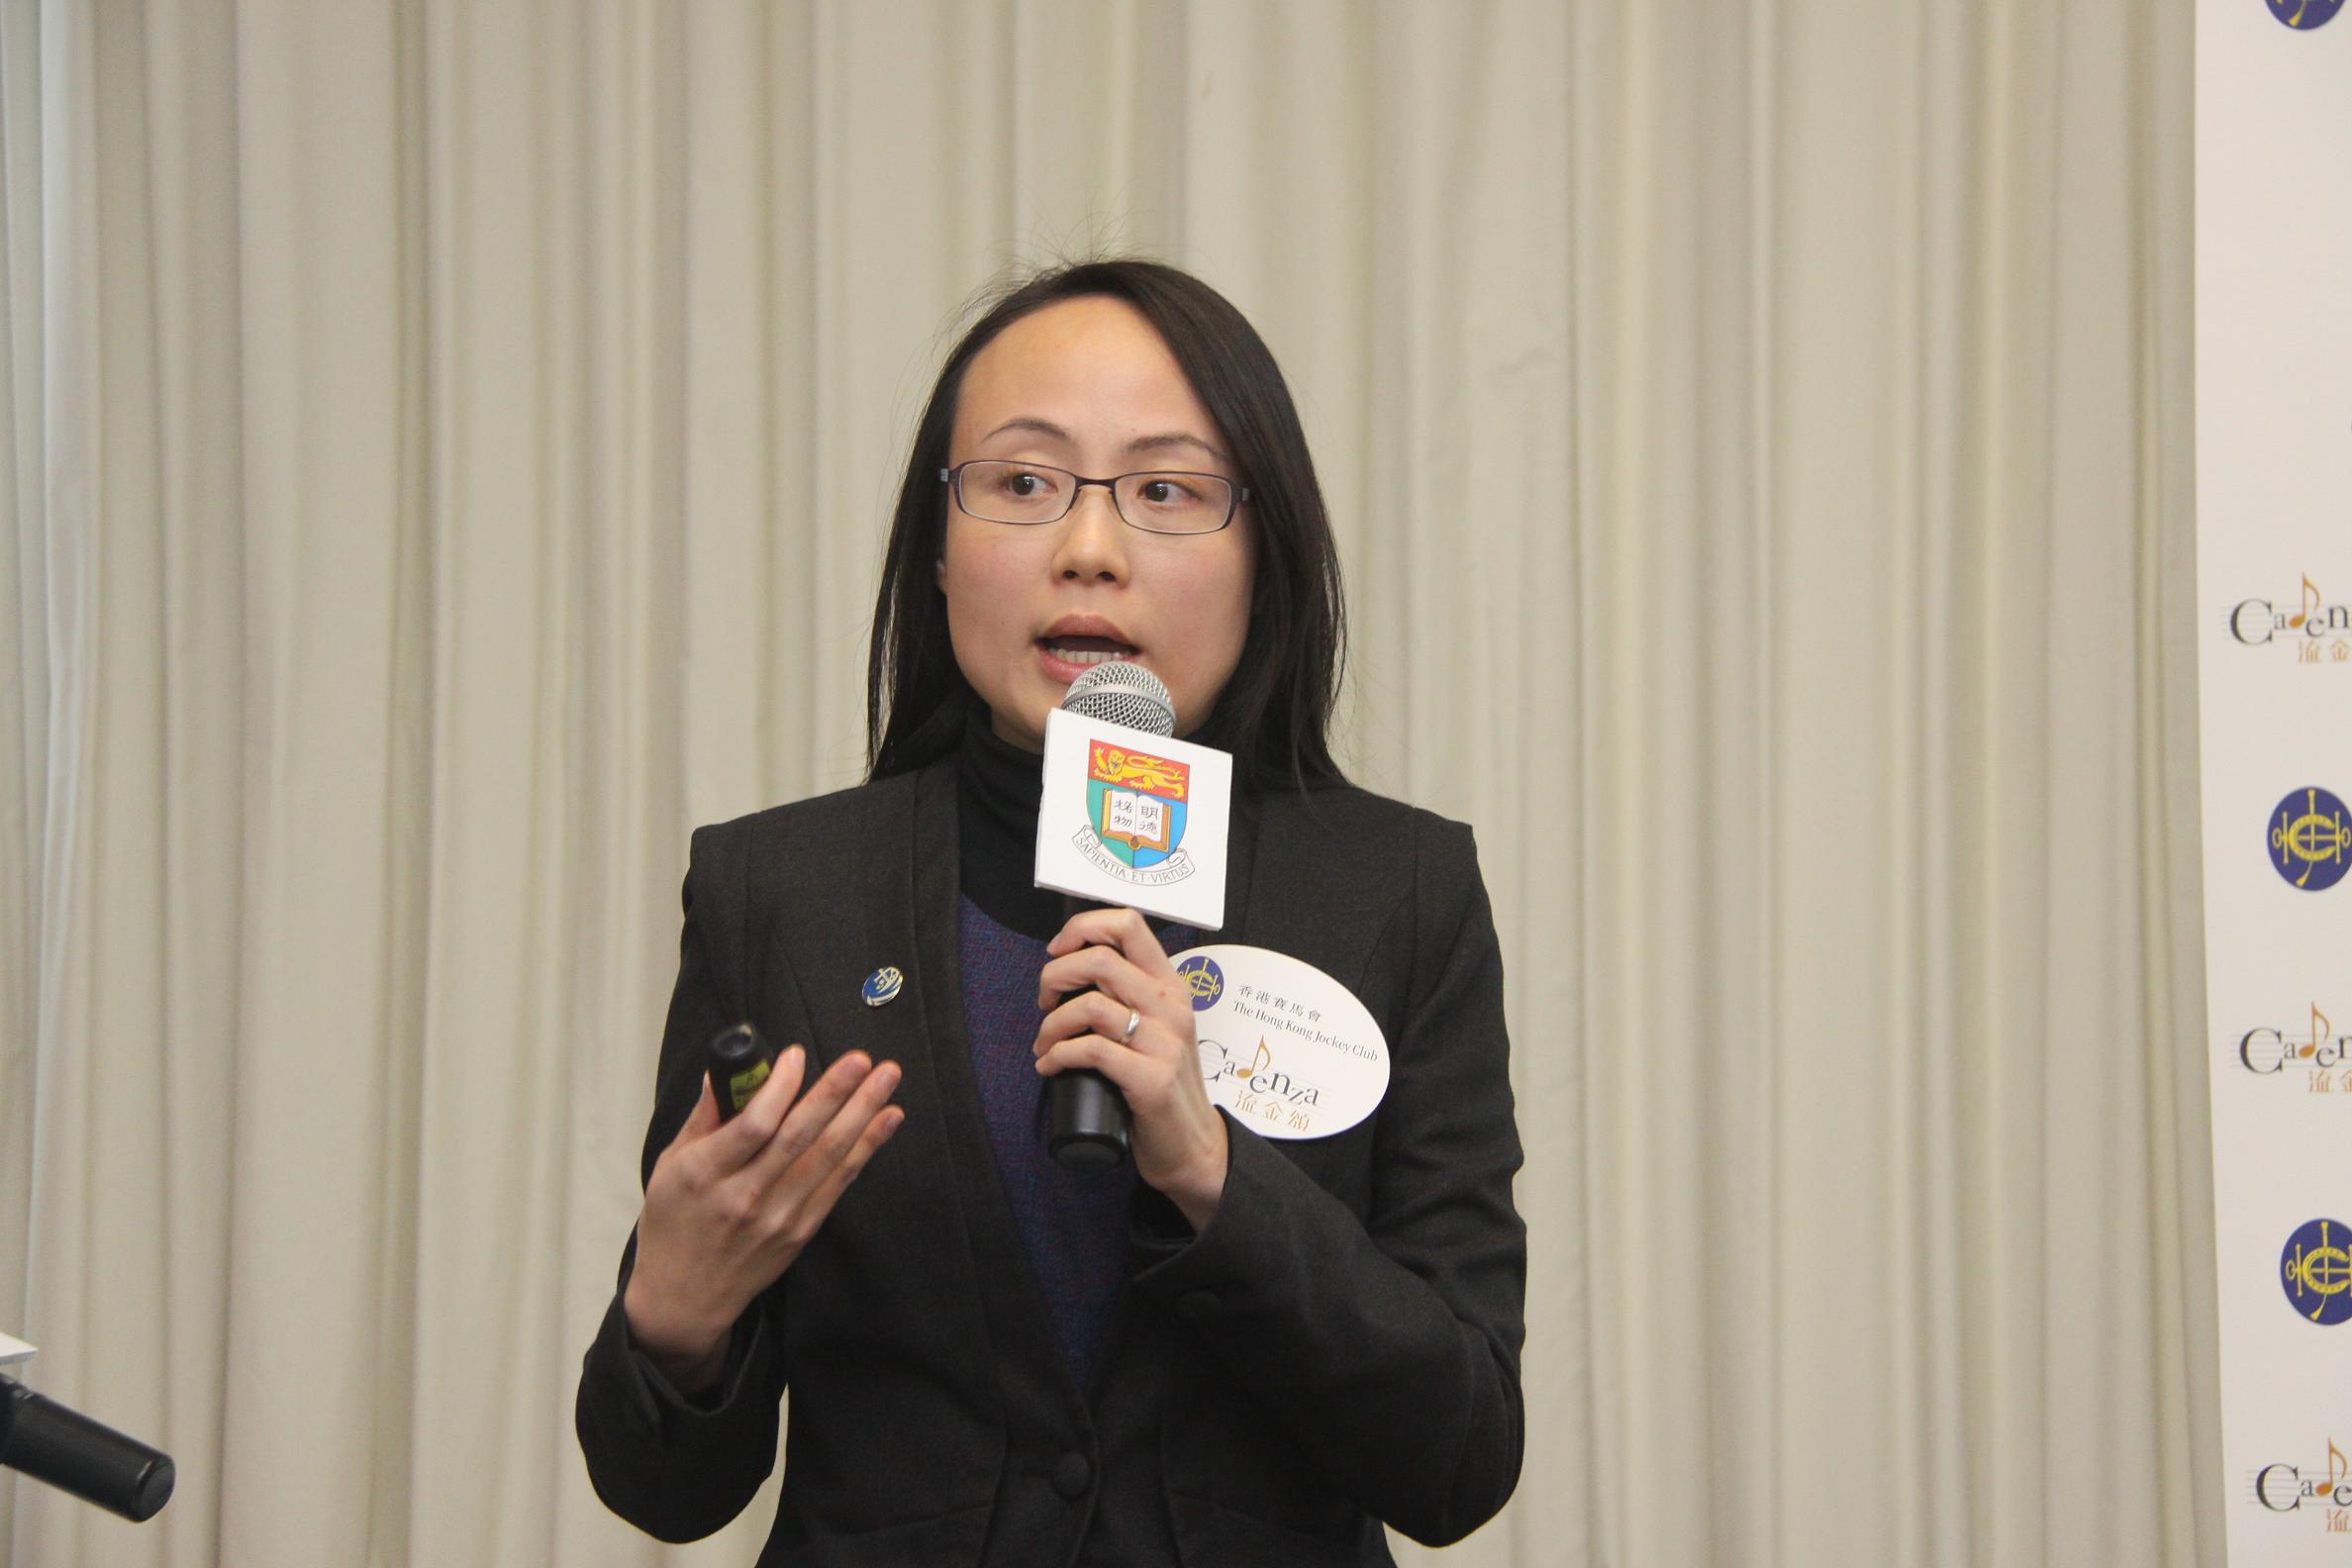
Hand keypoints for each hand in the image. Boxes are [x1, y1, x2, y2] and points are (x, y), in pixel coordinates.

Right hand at [623, 1046, 903, 1392]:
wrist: (685, 1296)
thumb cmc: (673, 1224)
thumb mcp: (669, 1166)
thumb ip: (703, 1118)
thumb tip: (722, 1071)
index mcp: (704, 1175)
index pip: (751, 1126)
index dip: (779, 1088)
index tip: (796, 1055)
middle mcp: (744, 1197)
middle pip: (798, 1138)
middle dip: (834, 1093)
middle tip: (861, 1059)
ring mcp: (778, 1217)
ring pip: (827, 1157)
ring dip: (862, 1114)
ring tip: (887, 1077)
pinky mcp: (801, 1231)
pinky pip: (839, 1182)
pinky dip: (866, 1147)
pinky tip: (886, 1118)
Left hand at [1034, 909, 1228, 1228]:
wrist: (1193, 1145)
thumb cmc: (1163, 1085)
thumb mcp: (1156, 1029)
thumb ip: (1128, 997)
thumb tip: (1072, 975)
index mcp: (1170, 986)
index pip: (1129, 924)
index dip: (1082, 928)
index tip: (1058, 952)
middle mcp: (1171, 1007)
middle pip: (1100, 959)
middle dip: (1055, 976)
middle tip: (1045, 1003)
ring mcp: (1164, 1043)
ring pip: (1090, 1005)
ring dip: (1051, 1025)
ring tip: (1044, 1045)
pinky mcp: (1152, 1079)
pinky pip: (1091, 1050)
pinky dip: (1058, 1055)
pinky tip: (1050, 1066)